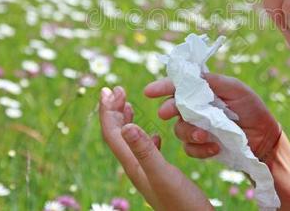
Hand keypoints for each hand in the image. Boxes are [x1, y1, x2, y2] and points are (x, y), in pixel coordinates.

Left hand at [99, 86, 212, 210]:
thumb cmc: (182, 203)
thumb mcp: (163, 173)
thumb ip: (144, 150)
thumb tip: (125, 125)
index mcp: (133, 165)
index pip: (113, 133)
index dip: (108, 111)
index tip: (108, 89)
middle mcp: (136, 168)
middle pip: (117, 135)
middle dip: (114, 111)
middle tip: (116, 90)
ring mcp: (147, 173)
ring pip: (130, 142)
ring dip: (126, 121)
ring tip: (127, 105)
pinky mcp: (159, 176)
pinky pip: (146, 151)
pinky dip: (145, 136)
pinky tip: (155, 135)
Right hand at [144, 73, 281, 161]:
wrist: (264, 137)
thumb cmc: (251, 108)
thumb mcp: (235, 88)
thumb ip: (212, 81)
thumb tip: (189, 76)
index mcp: (201, 91)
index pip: (178, 86)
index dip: (162, 86)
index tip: (150, 91)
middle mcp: (195, 109)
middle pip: (172, 108)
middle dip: (169, 110)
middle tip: (167, 113)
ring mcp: (197, 128)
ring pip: (179, 130)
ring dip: (189, 132)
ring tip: (205, 135)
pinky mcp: (201, 147)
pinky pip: (190, 149)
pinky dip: (200, 149)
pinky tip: (215, 148)